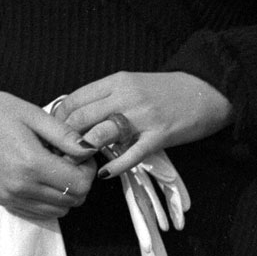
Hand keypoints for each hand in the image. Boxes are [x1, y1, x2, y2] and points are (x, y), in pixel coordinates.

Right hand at [0, 89, 96, 220]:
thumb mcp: (33, 113)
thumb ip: (64, 134)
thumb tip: (89, 148)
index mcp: (31, 164)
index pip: (79, 184)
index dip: (89, 168)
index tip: (82, 151)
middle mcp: (21, 188)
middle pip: (72, 201)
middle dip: (80, 180)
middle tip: (71, 156)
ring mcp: (10, 198)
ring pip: (58, 211)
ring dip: (66, 191)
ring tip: (56, 164)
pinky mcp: (3, 202)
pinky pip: (38, 213)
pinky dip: (50, 200)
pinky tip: (43, 175)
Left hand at [54, 71, 232, 178]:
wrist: (204, 90)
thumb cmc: (165, 90)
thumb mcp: (132, 84)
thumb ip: (107, 97)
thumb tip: (76, 116)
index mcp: (117, 81)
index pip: (76, 98)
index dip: (58, 118)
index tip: (52, 134)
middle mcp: (126, 95)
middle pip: (83, 116)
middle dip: (65, 138)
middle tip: (58, 154)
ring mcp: (142, 115)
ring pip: (101, 132)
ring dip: (85, 151)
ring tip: (76, 164)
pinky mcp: (159, 135)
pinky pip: (131, 153)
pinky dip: (114, 166)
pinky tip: (104, 174)